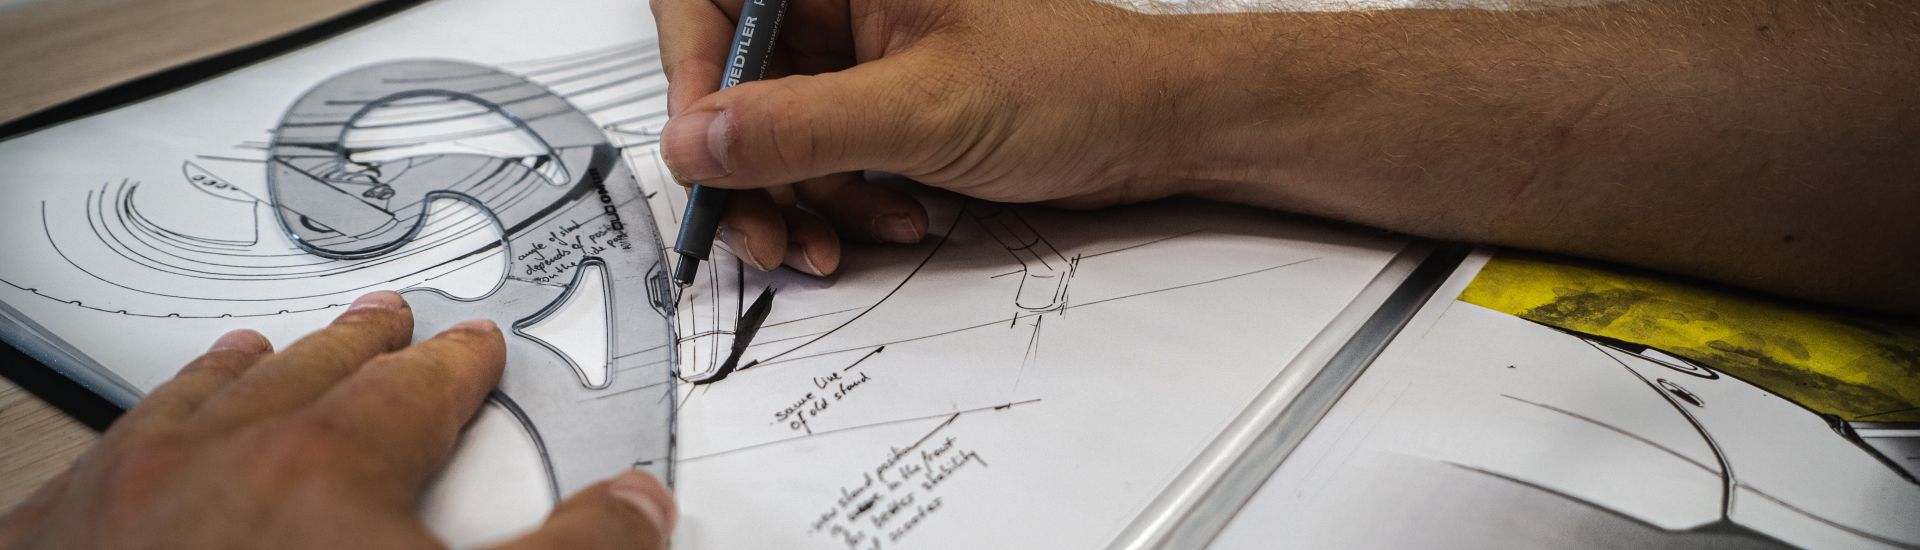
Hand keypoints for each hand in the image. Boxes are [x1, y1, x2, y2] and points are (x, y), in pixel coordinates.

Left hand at [0, 291, 676, 549]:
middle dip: (356, 346)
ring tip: (257, 350)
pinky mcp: (57, 541)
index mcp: (332, 462)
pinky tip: (133, 441)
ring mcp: (129, 496)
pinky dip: (133, 436)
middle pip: (309, 375)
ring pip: (195, 404)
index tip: (474, 349)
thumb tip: (636, 507)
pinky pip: (97, 462)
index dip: (458, 368)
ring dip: (240, 374)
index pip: (417, 390)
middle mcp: (222, 456)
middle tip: (383, 317)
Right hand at [652, 0, 1209, 275]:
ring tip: (832, 239)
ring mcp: (862, 56)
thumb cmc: (1077, 81)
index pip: (714, 1)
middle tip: (758, 225)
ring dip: (796, 197)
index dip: (692, 70)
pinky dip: (840, 200)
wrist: (1151, 128)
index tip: (700, 144)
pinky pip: (820, 157)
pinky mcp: (881, 106)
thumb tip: (698, 140)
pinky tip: (889, 216)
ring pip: (773, 129)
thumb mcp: (926, 110)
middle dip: (745, 164)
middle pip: (735, 78)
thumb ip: (802, 126)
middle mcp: (846, 0)